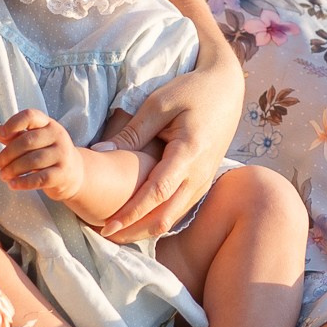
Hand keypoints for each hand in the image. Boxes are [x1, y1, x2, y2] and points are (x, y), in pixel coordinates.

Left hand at [0, 109, 83, 200]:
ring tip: (3, 175)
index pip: (30, 116)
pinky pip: (40, 178)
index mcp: (48, 124)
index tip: (1, 135)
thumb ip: (15, 135)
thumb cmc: (47, 153)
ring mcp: (62, 155)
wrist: (74, 173)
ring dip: (13, 169)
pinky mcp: (63, 174)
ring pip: (32, 161)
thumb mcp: (33, 141)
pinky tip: (12, 184)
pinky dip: (23, 182)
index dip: (13, 124)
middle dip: (8, 154)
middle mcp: (58, 136)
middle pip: (27, 141)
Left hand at [97, 58, 245, 241]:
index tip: (106, 225)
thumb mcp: (158, 104)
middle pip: (165, 216)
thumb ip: (132, 132)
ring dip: (145, 228)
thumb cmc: (191, 92)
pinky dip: (157, 218)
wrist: (226, 90)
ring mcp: (204, 181)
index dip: (131, 213)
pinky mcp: (203, 183)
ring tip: (117, 232)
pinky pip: (179, 209)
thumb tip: (101, 152)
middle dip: (134, 230)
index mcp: (189, 152)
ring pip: (173, 217)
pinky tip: (137, 220)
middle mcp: (200, 174)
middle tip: (105, 236)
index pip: (156, 193)